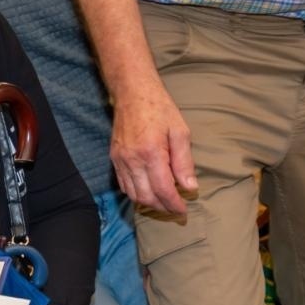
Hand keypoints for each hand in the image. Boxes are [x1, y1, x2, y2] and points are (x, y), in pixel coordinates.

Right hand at [111, 82, 196, 215]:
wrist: (133, 93)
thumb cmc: (160, 109)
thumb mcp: (180, 132)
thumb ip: (184, 162)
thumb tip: (190, 187)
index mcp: (151, 153)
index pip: (163, 190)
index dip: (174, 204)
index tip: (184, 210)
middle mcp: (132, 160)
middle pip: (146, 197)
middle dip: (162, 208)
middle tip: (176, 210)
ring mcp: (120, 161)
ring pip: (133, 194)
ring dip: (149, 203)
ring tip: (164, 203)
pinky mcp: (114, 159)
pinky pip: (123, 185)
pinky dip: (136, 194)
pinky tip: (148, 191)